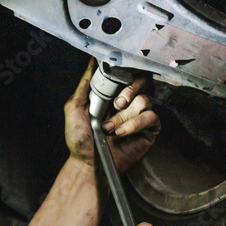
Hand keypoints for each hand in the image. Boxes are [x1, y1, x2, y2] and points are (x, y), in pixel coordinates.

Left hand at [64, 58, 160, 172]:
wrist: (89, 163)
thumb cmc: (80, 140)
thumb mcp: (74, 108)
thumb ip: (84, 84)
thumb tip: (91, 62)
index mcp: (111, 95)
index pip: (126, 75)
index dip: (124, 75)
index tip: (115, 81)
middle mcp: (126, 104)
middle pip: (142, 82)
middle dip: (130, 90)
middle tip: (117, 103)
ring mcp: (138, 116)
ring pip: (144, 101)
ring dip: (125, 115)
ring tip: (110, 128)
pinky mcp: (149, 129)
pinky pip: (151, 117)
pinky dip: (136, 123)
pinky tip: (122, 132)